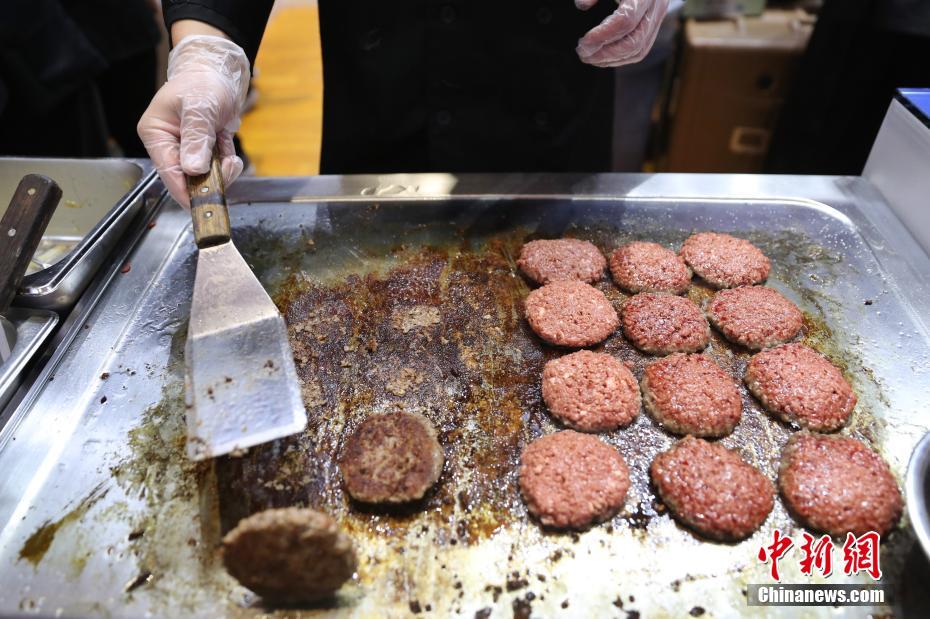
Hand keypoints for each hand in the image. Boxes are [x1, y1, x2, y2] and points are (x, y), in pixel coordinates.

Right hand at [137, 35, 249, 206]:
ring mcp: (185, 150)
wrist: (218, 71)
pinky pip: (216, 168)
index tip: (204, 202)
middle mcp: (167, 145)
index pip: (168, 173)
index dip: (186, 191)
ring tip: (227, 147)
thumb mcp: (200, 107)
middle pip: (187, 179)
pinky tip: (226, 143)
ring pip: (204, 177)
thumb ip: (196, 137)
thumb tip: (193, 168)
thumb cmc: (203, 82)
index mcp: (155, 134)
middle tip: (228, 164)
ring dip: (222, 168)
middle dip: (211, 177)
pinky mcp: (202, 151)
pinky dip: (226, 161)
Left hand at [575, 0, 668, 67]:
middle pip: (634, 41)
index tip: (583, 42)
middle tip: (582, 53)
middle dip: (605, 54)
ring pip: (639, 49)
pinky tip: (604, 57)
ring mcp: (658, 15)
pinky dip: (621, 58)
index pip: (625, 21)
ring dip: (612, 59)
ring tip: (590, 57)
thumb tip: (582, 4)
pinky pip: (642, 48)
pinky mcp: (655, 23)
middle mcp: (656, 5)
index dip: (602, 35)